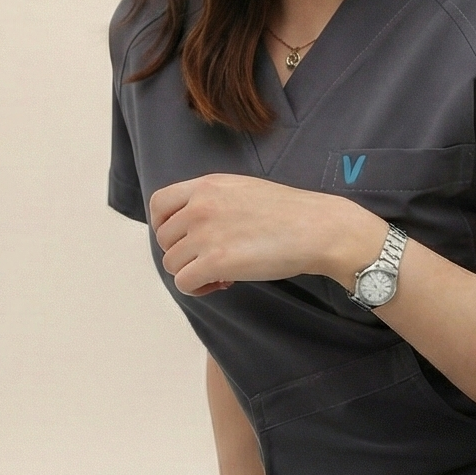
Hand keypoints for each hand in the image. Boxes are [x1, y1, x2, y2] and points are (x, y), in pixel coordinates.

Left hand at [150, 173, 383, 296]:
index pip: (159, 204)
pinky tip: (220, 285)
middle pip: (164, 239)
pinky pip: (184, 282)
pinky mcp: (216, 262)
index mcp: (206, 185)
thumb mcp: (243, 189)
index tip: (181, 239)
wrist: (316, 228)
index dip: (164, 226)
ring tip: (219, 275)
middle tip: (210, 262)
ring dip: (191, 273)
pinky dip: (197, 289)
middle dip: (183, 254)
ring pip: (172, 263)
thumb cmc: (289, 212)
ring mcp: (205, 234)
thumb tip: (194, 227)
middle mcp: (199, 206)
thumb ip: (214, 200)